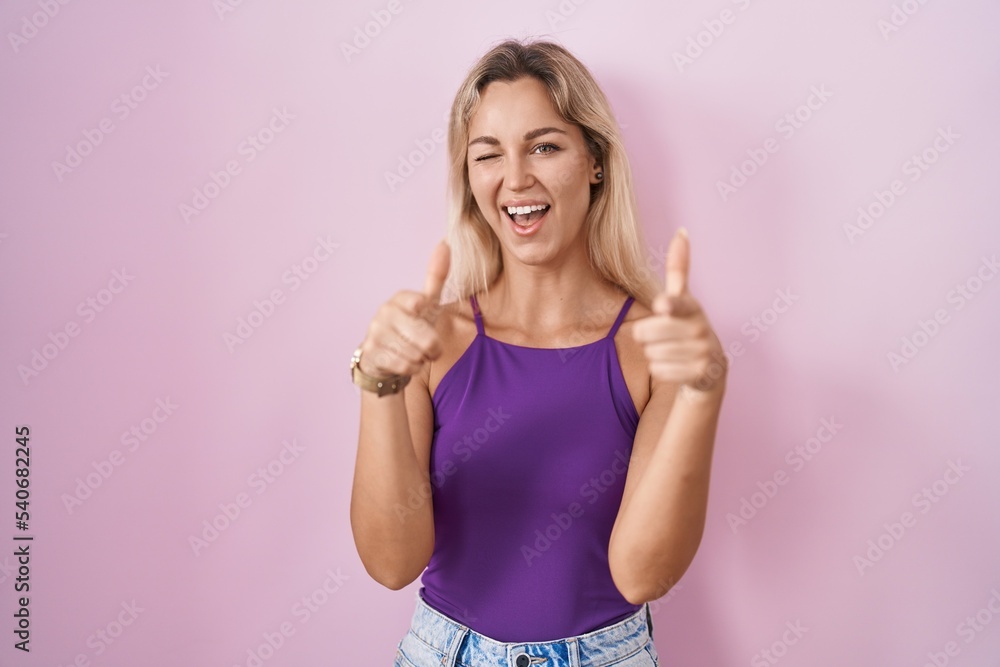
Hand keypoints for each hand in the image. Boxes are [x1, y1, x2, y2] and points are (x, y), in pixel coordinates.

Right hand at [358, 240, 450, 378]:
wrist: (384, 356)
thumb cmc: (411, 326)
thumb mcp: (427, 304)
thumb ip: (436, 277)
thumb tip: (445, 243)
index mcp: (400, 299)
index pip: (418, 302)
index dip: (423, 310)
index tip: (419, 310)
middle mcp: (384, 313)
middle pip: (425, 338)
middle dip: (433, 348)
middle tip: (429, 347)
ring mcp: (375, 333)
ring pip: (416, 354)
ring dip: (421, 359)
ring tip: (414, 353)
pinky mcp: (371, 353)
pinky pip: (405, 366)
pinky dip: (411, 368)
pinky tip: (404, 362)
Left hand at [632, 228, 726, 393]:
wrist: (710, 367)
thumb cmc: (687, 325)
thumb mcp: (683, 298)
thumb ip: (679, 268)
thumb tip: (682, 231)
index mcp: (694, 308)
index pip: (678, 305)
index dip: (669, 306)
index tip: (661, 306)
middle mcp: (701, 329)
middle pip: (647, 333)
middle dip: (647, 337)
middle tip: (663, 337)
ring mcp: (703, 353)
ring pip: (652, 353)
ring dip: (655, 354)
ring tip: (672, 352)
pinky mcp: (700, 375)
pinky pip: (659, 370)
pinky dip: (661, 370)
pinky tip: (676, 366)